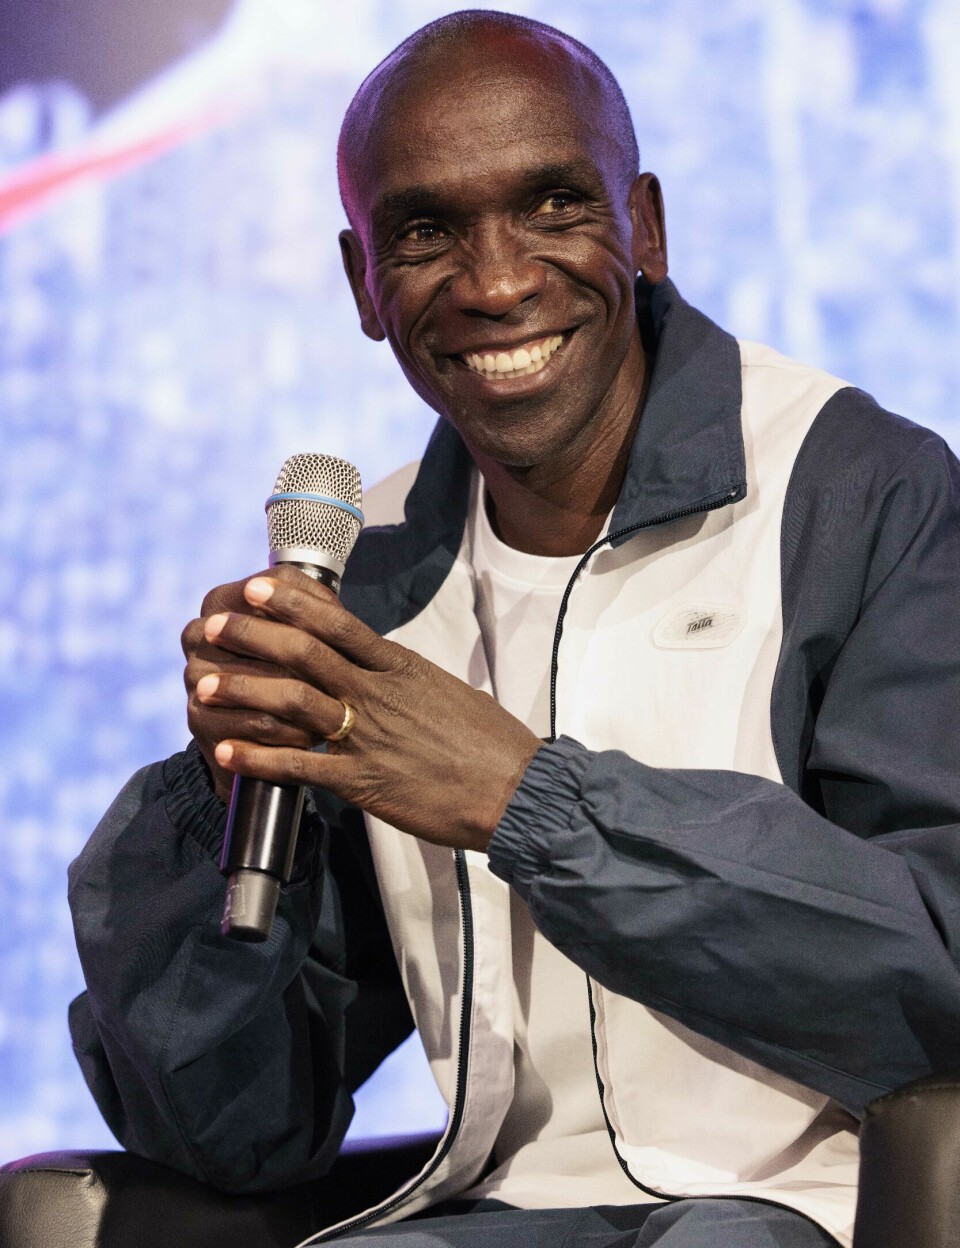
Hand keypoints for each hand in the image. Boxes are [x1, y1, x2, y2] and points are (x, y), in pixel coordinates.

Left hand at [195, 572, 542, 850]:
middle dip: (252, 636)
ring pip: (295, 702)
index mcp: (399, 667)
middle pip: (305, 652)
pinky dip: (259, 759)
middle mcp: (379, 693)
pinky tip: (226, 753)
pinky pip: (302, 766)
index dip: (290, 601)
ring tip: (203, 685)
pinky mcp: (365, 782)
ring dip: (243, 692)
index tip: (254, 586)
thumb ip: (401, 677)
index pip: (337, 621)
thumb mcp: (443, 690)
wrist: (517, 791)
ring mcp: (370, 736)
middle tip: (213, 626)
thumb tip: (375, 664)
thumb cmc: (488, 742)